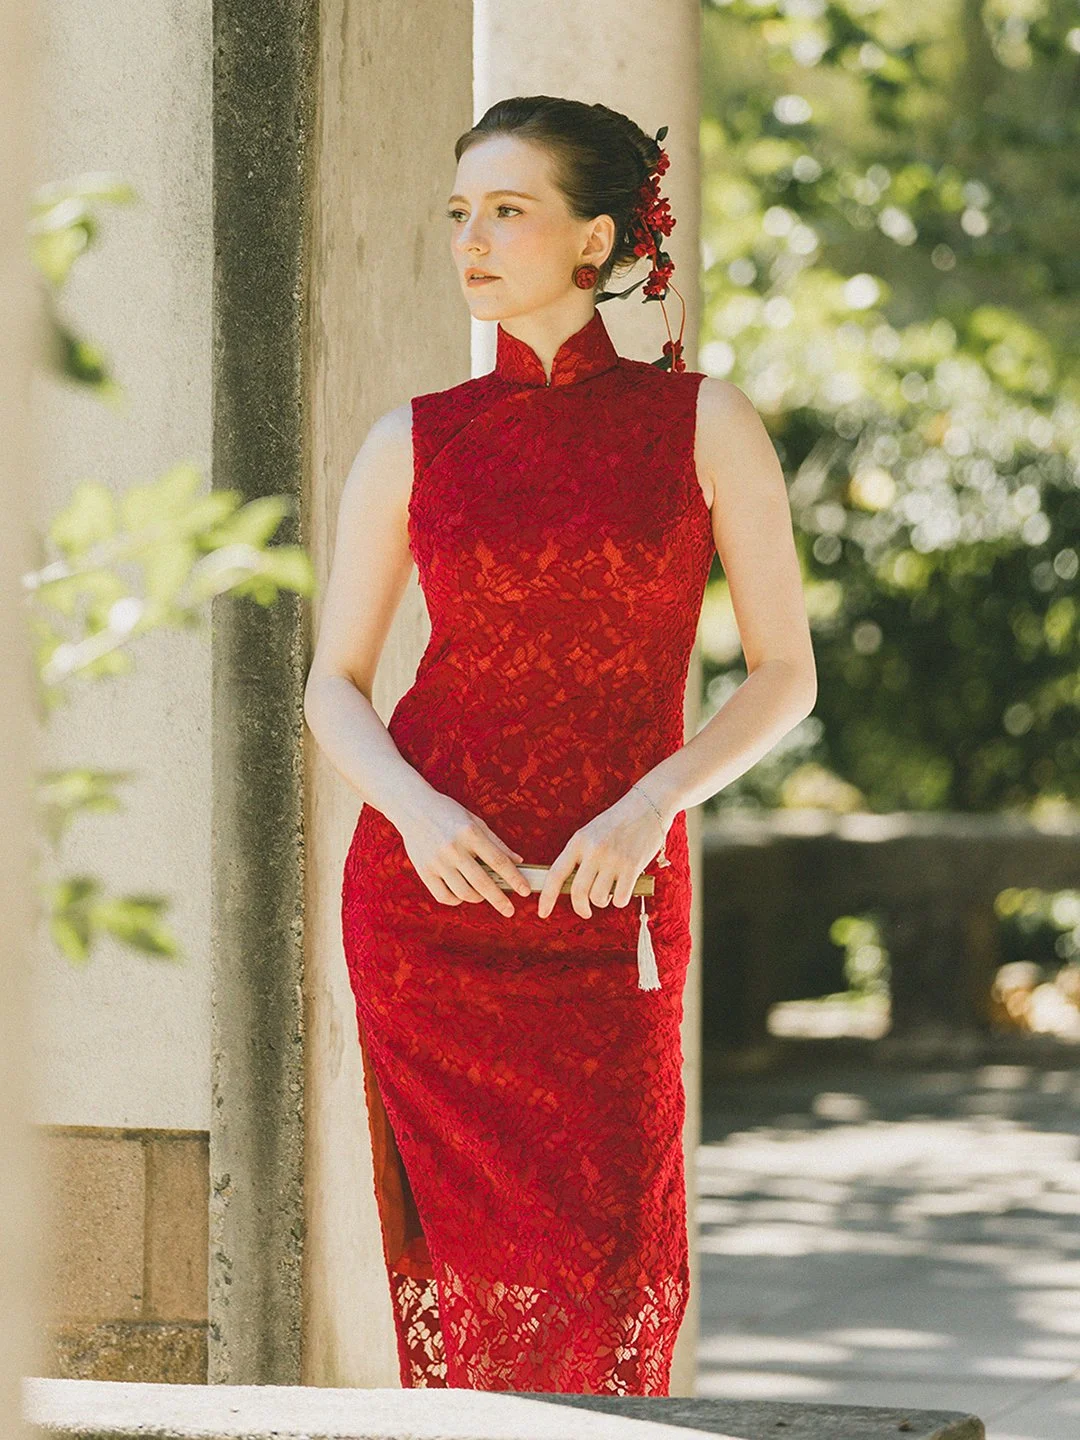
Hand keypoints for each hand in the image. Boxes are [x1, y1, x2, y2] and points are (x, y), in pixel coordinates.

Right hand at [395, 791, 530, 915]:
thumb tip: (518, 861)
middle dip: (500, 900)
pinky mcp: (424, 871)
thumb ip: (497, 843)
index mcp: (470, 833)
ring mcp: (437, 861)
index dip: (515, 879)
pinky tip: (462, 894)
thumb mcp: (475, 821)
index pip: (498, 861)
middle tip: (510, 910)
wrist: (413, 808)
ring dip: (478, 898)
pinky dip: (456, 900)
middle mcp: (454, 848)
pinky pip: (444, 896)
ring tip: (483, 895)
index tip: (525, 892)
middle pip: (483, 882)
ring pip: (464, 893)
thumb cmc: (449, 813)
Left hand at [537, 786, 668, 919]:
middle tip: (585, 911)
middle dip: (580, 908)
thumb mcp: (591, 834)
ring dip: (603, 901)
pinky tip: (623, 890)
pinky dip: (620, 900)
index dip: (547, 897)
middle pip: (578, 892)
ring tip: (610, 890)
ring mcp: (613, 859)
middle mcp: (593, 850)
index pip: (556, 873)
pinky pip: (620, 898)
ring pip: (599, 898)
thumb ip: (579, 857)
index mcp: (578, 841)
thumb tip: (570, 888)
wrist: (647, 806)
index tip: (542, 913)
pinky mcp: (632, 866)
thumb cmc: (617, 823)